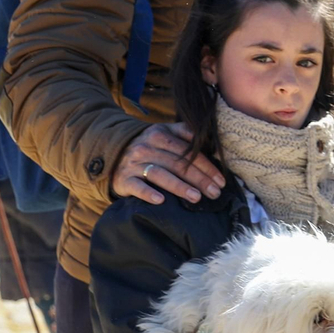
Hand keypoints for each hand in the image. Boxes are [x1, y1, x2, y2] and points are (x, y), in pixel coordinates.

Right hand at [111, 122, 225, 204]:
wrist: (113, 153)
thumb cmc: (147, 146)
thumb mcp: (163, 131)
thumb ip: (184, 132)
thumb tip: (208, 138)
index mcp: (160, 135)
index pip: (188, 152)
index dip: (207, 166)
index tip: (220, 180)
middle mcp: (146, 148)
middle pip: (177, 164)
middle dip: (199, 179)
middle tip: (215, 193)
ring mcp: (134, 164)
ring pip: (160, 174)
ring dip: (180, 187)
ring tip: (196, 198)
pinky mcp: (123, 179)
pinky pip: (137, 186)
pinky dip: (148, 193)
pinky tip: (161, 201)